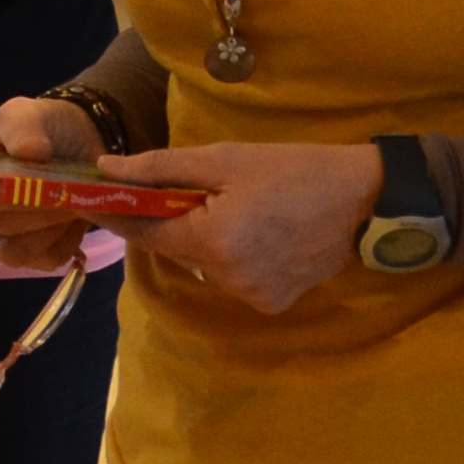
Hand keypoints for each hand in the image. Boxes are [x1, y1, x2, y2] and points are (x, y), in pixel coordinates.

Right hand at [0, 93, 104, 270]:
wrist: (78, 143)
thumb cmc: (42, 127)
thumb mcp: (28, 113)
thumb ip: (23, 128)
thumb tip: (28, 152)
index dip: (2, 193)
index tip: (34, 178)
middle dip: (37, 208)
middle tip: (67, 188)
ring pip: (16, 251)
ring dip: (50, 229)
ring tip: (72, 203)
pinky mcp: (30, 254)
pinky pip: (44, 260)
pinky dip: (66, 241)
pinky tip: (75, 219)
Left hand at [105, 138, 385, 313]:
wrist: (370, 199)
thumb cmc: (296, 170)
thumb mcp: (225, 159)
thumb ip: (161, 168)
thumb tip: (106, 171)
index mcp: (213, 243)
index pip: (144, 234)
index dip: (118, 215)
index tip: (93, 198)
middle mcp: (227, 280)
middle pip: (175, 249)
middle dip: (170, 221)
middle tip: (179, 188)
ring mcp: (251, 298)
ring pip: (203, 265)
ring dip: (204, 239)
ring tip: (235, 206)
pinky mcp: (272, 304)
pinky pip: (233, 278)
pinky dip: (232, 256)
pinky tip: (257, 231)